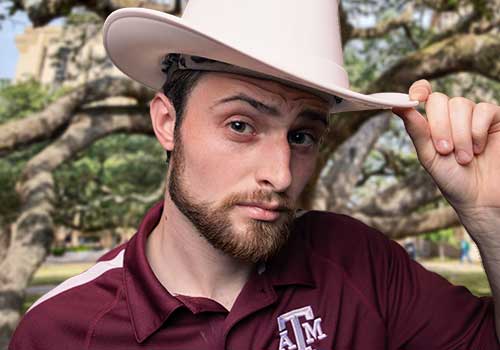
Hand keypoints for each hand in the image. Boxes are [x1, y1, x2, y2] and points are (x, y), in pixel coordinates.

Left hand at [393, 80, 499, 230]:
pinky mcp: (495, 119)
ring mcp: (474, 116)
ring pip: (461, 105)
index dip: (419, 90)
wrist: (481, 199)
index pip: (424, 93)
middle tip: (445, 151)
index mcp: (433, 122)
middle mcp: (453, 115)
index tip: (416, 99)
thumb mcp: (429, 156)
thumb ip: (416, 130)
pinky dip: (477, 131)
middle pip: (440, 100)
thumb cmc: (453, 179)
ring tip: (463, 158)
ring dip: (460, 134)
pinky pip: (483, 110)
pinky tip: (478, 149)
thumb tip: (398, 107)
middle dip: (440, 126)